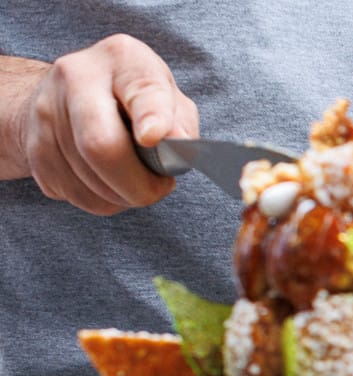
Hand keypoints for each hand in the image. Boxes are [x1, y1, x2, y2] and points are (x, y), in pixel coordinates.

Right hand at [17, 35, 196, 214]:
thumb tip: (181, 145)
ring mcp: (46, 112)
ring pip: (89, 181)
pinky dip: (102, 200)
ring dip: (123, 196)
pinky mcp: (32, 148)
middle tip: (158, 189)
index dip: (150, 116)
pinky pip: (75, 194)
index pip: (140, 89)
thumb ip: (181, 121)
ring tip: (134, 181)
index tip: (153, 137)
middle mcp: (75, 77)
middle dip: (139, 185)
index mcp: (122, 59)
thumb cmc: (132, 100)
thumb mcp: (168, 97)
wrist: (66, 97)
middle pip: (101, 146)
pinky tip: (108, 182)